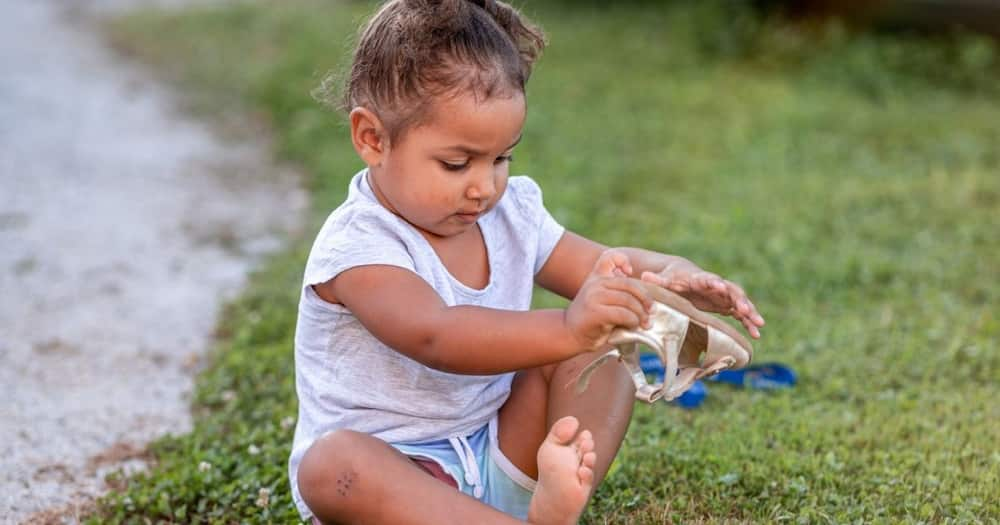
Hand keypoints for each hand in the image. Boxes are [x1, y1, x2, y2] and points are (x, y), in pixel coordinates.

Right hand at [564, 250, 653, 352]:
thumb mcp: (601, 298)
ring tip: (644, 323)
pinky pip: (623, 314)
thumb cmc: (592, 318)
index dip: (623, 260)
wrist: (570, 334)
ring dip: (641, 314)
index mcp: (597, 277)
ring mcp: (594, 297)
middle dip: (646, 298)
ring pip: (628, 300)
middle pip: (630, 284)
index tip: (630, 273)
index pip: (610, 257)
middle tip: (652, 310)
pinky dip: (633, 321)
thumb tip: (647, 297)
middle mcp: (595, 283)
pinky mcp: (596, 313)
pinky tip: (632, 326)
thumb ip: (617, 291)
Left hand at [640, 261, 764, 337]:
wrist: (682, 274)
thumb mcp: (664, 279)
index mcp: (701, 279)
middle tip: (747, 310)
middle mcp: (716, 286)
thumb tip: (643, 277)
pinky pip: (741, 314)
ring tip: (759, 324)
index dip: (715, 283)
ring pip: (740, 303)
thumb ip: (657, 280)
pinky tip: (756, 334)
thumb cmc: (672, 277)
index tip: (720, 287)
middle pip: (731, 291)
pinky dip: (748, 322)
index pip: (710, 279)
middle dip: (739, 300)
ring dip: (750, 313)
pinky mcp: (727, 305)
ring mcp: (724, 295)